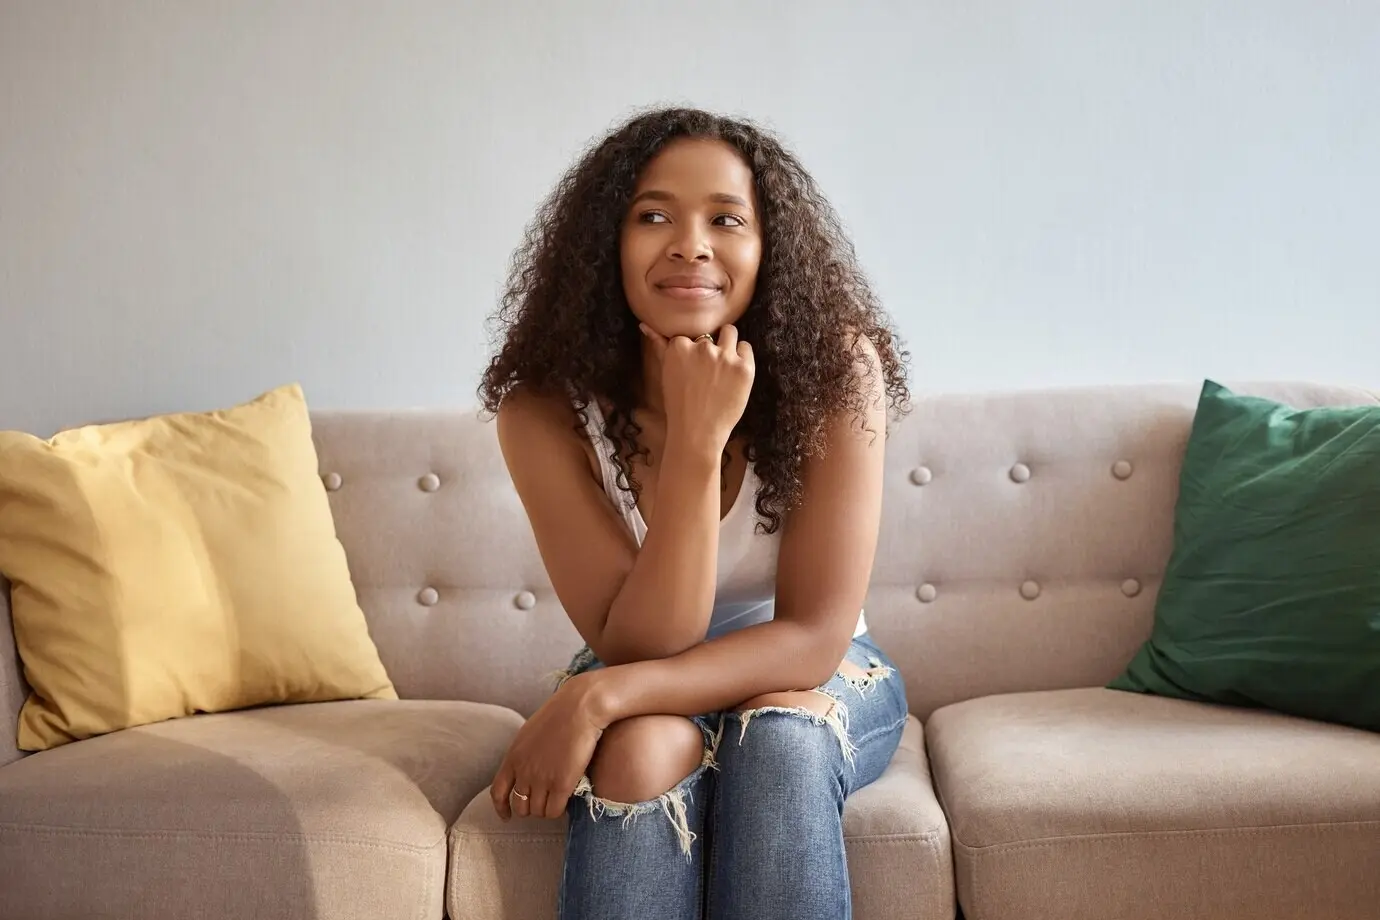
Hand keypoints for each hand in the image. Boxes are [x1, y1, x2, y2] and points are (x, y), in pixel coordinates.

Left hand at [489, 671, 606, 819]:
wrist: (580, 708)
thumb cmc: (560, 714)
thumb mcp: (530, 733)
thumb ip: (523, 754)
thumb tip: (525, 768)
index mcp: (513, 757)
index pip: (498, 792)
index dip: (501, 808)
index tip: (507, 816)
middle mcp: (524, 771)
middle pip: (520, 806)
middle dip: (530, 807)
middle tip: (542, 802)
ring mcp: (541, 779)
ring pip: (538, 811)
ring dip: (546, 809)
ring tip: (557, 800)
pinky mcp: (561, 785)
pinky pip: (554, 811)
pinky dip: (559, 810)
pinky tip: (566, 801)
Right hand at [640, 323, 754, 452]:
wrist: (697, 432)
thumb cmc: (679, 405)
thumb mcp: (666, 372)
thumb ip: (659, 345)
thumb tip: (645, 324)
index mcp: (679, 346)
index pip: (689, 335)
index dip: (692, 351)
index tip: (692, 368)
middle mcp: (702, 347)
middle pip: (709, 335)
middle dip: (709, 349)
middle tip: (708, 373)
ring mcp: (725, 356)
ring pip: (730, 333)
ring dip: (728, 344)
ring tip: (724, 366)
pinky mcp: (744, 367)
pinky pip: (746, 347)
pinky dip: (742, 357)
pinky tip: (734, 374)